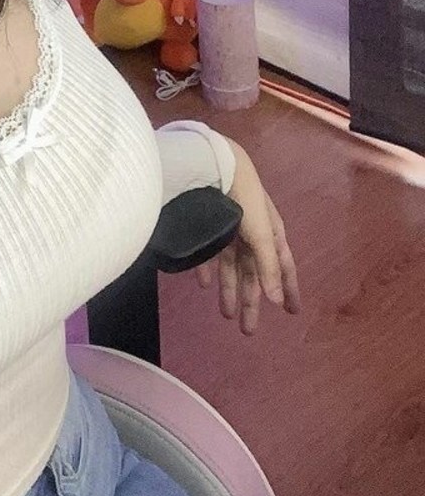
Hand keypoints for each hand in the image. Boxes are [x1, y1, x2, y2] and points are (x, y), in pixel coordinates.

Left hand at [195, 137, 300, 333]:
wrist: (215, 165)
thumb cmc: (245, 198)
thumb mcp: (261, 234)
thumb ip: (268, 267)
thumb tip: (277, 301)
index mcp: (272, 235)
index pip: (283, 269)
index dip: (288, 289)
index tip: (292, 312)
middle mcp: (252, 235)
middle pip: (254, 274)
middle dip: (252, 301)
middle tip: (248, 330)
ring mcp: (230, 231)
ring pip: (231, 268)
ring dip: (229, 291)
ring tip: (226, 315)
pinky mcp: (209, 227)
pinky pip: (210, 254)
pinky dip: (208, 270)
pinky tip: (203, 284)